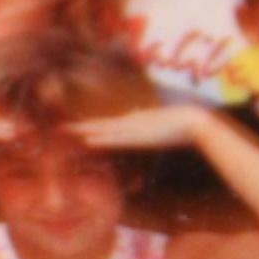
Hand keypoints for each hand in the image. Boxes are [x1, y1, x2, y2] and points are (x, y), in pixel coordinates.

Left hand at [74, 101, 208, 153]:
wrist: (197, 123)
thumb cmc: (184, 125)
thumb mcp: (165, 126)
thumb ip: (155, 124)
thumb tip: (146, 118)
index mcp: (137, 122)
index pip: (109, 125)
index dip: (93, 126)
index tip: (77, 128)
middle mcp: (132, 124)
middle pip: (101, 125)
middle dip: (81, 127)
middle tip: (61, 129)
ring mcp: (135, 129)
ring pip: (104, 129)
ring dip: (85, 130)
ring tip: (66, 131)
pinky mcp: (140, 136)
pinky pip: (116, 138)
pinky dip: (102, 139)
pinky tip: (88, 140)